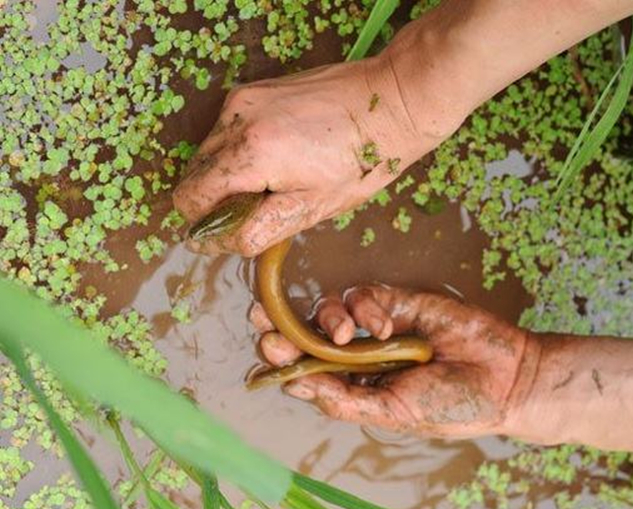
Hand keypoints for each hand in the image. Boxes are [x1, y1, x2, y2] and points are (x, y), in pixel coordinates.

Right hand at [173, 55, 455, 256]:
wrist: (390, 102)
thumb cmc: (361, 162)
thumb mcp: (311, 208)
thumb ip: (255, 229)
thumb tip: (210, 243)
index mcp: (249, 154)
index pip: (190, 198)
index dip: (204, 224)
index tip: (232, 231)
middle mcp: (235, 119)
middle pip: (194, 174)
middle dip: (216, 199)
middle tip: (262, 207)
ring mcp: (242, 99)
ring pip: (207, 151)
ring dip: (227, 174)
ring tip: (275, 180)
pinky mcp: (252, 89)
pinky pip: (226, 129)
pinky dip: (239, 150)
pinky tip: (278, 155)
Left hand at [249, 285, 540, 438]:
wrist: (503, 377)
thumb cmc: (450, 405)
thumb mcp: (393, 413)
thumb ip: (345, 399)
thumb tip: (295, 385)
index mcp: (354, 387)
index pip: (305, 369)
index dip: (281, 357)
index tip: (265, 348)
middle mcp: (359, 355)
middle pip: (306, 333)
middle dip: (282, 325)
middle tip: (261, 318)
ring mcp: (377, 325)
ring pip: (329, 310)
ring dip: (327, 318)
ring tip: (345, 335)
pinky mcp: (397, 300)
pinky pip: (364, 295)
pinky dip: (367, 307)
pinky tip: (386, 325)